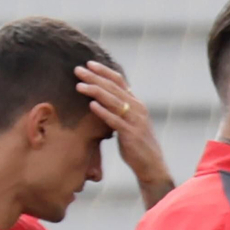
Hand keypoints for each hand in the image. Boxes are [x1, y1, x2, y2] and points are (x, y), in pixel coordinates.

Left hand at [75, 62, 173, 203]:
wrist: (152, 166)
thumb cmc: (137, 145)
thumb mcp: (129, 123)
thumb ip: (119, 110)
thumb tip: (102, 101)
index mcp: (137, 104)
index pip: (119, 81)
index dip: (104, 71)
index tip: (88, 64)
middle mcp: (138, 108)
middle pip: (114, 88)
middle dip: (94, 77)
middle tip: (77, 70)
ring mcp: (135, 121)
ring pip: (113, 101)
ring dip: (95, 91)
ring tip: (79, 86)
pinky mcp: (131, 135)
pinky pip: (115, 120)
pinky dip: (103, 112)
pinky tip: (91, 105)